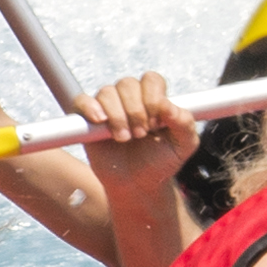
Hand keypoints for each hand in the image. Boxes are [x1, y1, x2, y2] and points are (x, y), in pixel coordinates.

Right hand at [75, 71, 192, 205]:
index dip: (153, 98)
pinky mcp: (88, 120)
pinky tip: (101, 121)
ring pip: (107, 92)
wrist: (139, 185)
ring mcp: (108, 108)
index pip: (151, 80)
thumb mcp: (184, 145)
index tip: (156, 123)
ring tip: (124, 139)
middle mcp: (130, 99)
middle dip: (136, 111)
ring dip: (117, 116)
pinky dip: (90, 107)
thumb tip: (168, 105)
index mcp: (154, 98)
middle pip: (127, 84)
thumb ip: (185, 123)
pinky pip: (82, 101)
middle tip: (141, 134)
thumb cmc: (161, 161)